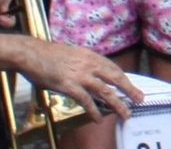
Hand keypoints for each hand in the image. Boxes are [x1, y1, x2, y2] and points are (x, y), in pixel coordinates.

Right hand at [19, 41, 141, 117]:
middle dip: (129, 89)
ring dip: (117, 104)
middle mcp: (89, 64)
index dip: (124, 78)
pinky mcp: (69, 85)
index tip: (132, 86)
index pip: (113, 67)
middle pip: (116, 77)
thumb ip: (82, 63)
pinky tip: (98, 118)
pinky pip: (86, 100)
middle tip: (140, 99)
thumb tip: (90, 74)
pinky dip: (94, 110)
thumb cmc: (47, 55)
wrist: (31, 53)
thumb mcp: (71, 55)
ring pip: (105, 91)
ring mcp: (80, 75)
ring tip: (125, 114)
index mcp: (90, 55)